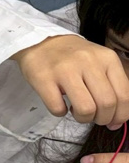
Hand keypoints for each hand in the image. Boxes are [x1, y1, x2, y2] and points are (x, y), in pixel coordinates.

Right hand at [11, 35, 128, 128]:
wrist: (40, 40)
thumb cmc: (73, 56)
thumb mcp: (99, 62)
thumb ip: (112, 87)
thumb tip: (116, 121)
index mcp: (107, 59)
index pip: (124, 96)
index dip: (121, 115)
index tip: (112, 121)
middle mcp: (89, 62)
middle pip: (106, 104)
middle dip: (102, 119)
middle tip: (93, 116)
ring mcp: (65, 70)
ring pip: (85, 109)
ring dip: (83, 118)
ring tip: (76, 111)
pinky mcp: (44, 78)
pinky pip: (58, 108)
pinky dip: (60, 113)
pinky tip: (59, 104)